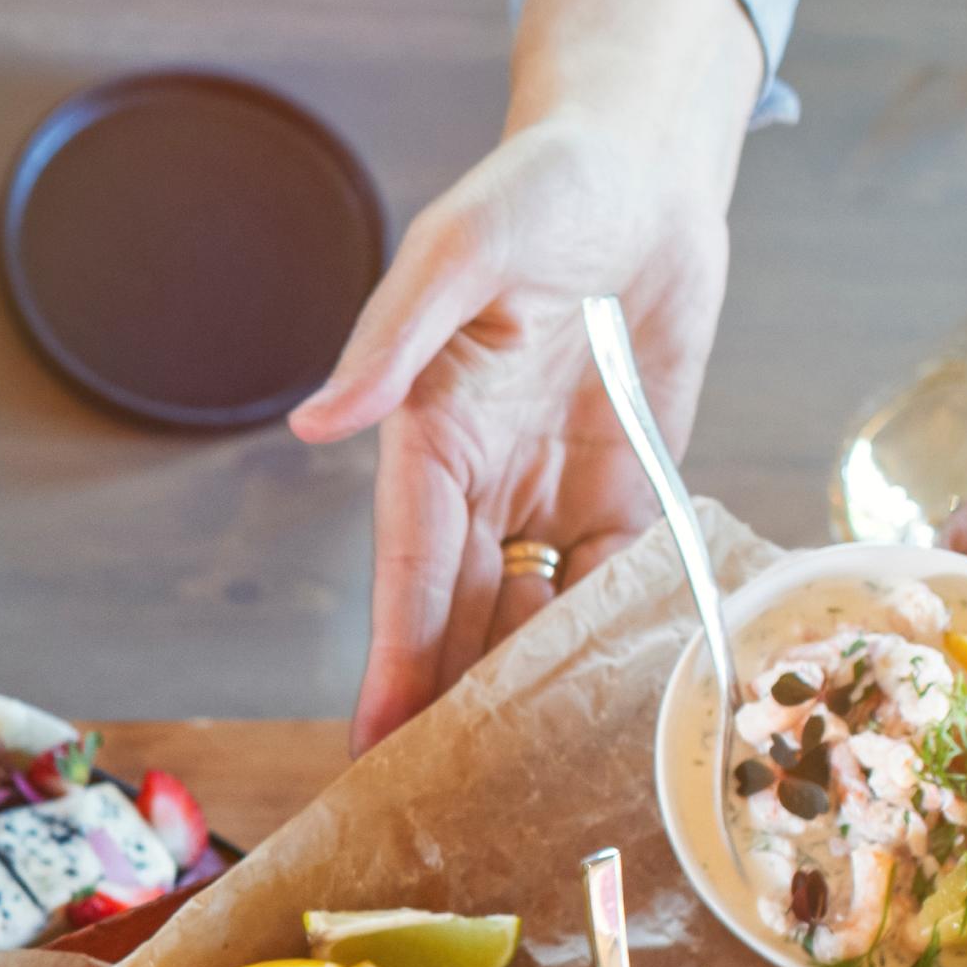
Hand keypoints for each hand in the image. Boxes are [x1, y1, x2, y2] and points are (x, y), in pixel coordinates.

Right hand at [288, 0, 766, 751]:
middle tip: (447, 803)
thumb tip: (316, 421)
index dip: (393, 660)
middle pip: (461, 618)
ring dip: (529, 690)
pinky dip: (621, 636)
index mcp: (430, 437)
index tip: (374, 743)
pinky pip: (620, 579)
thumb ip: (395, 333)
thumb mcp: (463, 243)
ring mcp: (553, 492)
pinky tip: (629, 700)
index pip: (407, 573)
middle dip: (449, 707)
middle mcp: (483, 483)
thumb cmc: (542, 183)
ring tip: (534, 779)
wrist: (649, 163)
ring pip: (533, 616)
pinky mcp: (627, 486)